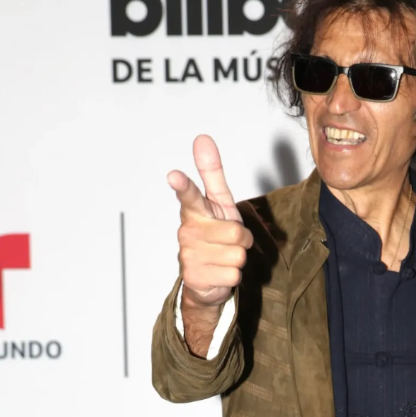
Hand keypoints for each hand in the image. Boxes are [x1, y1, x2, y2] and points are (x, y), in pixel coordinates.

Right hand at [167, 135, 252, 308]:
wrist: (207, 278)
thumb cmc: (215, 234)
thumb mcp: (219, 202)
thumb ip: (211, 172)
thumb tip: (202, 138)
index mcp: (195, 212)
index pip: (189, 195)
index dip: (183, 185)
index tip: (174, 176)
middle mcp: (188, 232)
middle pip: (236, 232)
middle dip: (242, 239)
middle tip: (228, 241)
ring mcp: (189, 256)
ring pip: (237, 254)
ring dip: (237, 258)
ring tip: (223, 257)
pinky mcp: (195, 278)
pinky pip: (234, 273)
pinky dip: (233, 276)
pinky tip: (219, 273)